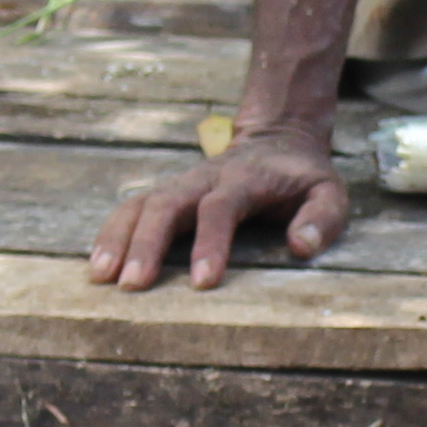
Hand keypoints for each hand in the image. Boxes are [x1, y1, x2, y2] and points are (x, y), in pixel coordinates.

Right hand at [88, 128, 347, 290]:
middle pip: (166, 204)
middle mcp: (204, 178)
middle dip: (147, 244)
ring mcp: (181, 183)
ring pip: (140, 203)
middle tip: (132, 286)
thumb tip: (300, 247)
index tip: (203, 283)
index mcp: (245, 179)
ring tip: (101, 277)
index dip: (211, 243)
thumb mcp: (328, 192)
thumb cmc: (302, 178)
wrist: (276, 140)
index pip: (221, 208)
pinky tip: (98, 264)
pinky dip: (112, 232)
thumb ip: (321, 218)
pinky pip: (132, 208)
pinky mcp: (167, 192)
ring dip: (119, 238)